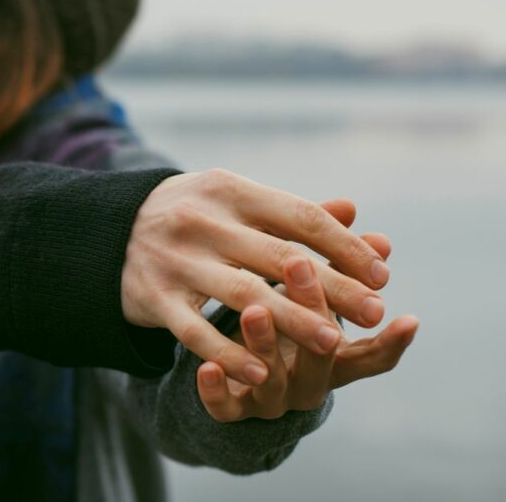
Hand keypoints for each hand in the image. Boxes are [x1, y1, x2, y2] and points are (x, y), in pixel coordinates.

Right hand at [122, 170, 390, 384]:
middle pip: (280, 257)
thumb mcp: (231, 202)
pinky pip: (195, 331)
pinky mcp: (153, 297)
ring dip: (292, 321)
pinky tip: (262, 376)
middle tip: (373, 312)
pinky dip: (230, 354)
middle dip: (333, 287)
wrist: (101, 233)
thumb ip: (287, 212)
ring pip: (243, 295)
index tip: (382, 275)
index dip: (344, 247)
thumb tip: (354, 212)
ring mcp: (175, 260)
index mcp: (229, 191)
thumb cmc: (188, 217)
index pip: (299, 217)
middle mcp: (202, 222)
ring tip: (334, 343)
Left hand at [196, 235, 418, 421]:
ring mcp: (268, 398)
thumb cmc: (275, 311)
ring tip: (254, 310)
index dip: (392, 342)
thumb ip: (322, 253)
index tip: (408, 318)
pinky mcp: (228, 410)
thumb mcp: (299, 284)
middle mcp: (307, 383)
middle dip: (314, 312)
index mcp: (334, 355)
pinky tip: (207, 367)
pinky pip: (225, 409)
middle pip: (321, 359)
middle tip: (300, 269)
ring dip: (264, 343)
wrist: (221, 363)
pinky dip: (218, 390)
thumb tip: (350, 206)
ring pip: (271, 380)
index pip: (372, 356)